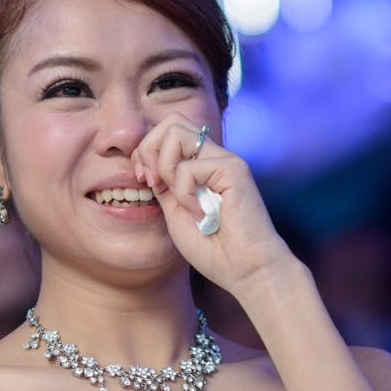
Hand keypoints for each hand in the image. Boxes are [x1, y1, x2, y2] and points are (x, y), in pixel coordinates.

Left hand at [132, 110, 297, 293]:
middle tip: (153, 182)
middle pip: (170, 121)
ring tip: (180, 198)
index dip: (145, 152)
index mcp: (200, 165)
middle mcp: (214, 156)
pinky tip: (201, 214)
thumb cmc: (214, 249)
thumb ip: (164, 185)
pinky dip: (184, 193)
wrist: (246, 270)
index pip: (166, 132)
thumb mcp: (175, 212)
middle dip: (149, 149)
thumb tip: (146, 162)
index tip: (146, 182)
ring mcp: (225, 160)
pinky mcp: (233, 169)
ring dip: (164, 167)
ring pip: (176, 132)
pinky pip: (189, 166)